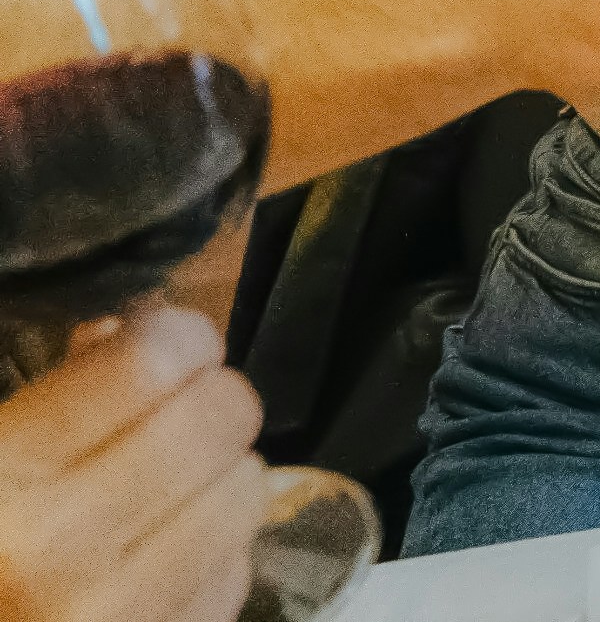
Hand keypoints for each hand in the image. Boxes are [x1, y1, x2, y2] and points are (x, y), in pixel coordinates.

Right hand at [0, 309, 264, 621]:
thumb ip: (43, 399)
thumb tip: (124, 337)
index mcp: (3, 490)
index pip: (147, 364)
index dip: (169, 336)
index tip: (160, 339)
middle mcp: (62, 556)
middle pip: (220, 418)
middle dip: (204, 397)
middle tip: (171, 406)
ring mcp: (121, 617)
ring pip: (246, 491)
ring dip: (217, 473)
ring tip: (162, 482)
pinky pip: (231, 572)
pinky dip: (211, 549)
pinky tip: (157, 550)